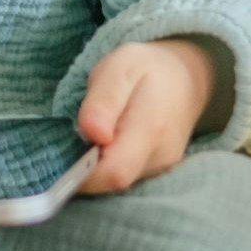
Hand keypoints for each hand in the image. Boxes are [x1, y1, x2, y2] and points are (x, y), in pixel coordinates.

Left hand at [74, 39, 215, 192]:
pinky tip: (109, 143)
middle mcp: (162, 155)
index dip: (84, 173)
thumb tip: (93, 135)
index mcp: (151, 127)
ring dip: (99, 165)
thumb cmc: (147, 68)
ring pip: (119, 182)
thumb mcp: (120, 67)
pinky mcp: (160, 171)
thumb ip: (104, 101)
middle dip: (87, 169)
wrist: (185, 77)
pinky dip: (110, 165)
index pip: (115, 172)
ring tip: (98, 133)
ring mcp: (163, 166)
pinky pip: (127, 177)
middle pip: (113, 181)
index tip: (64, 155)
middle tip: (79, 136)